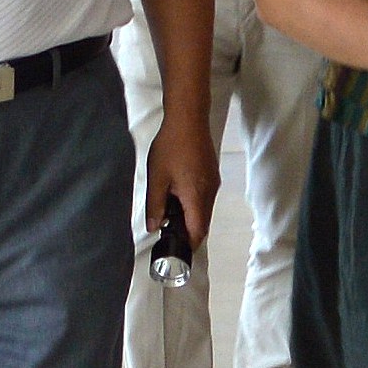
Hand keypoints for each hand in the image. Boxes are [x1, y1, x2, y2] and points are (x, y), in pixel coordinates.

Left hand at [148, 109, 219, 257]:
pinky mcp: (212, 173)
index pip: (198, 231)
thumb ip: (155, 206)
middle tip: (167, 231)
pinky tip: (177, 193)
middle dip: (187, 231)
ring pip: (204, 210)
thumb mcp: (157, 178)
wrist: (188, 118)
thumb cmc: (171, 146)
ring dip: (190, 216)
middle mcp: (210, 192)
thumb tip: (153, 227)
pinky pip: (205, 197)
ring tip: (169, 210)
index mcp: (196, 196)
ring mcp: (214, 182)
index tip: (175, 248)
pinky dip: (194, 203)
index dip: (188, 244)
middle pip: (203, 223)